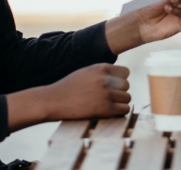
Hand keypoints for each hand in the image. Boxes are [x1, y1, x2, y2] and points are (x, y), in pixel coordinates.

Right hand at [7, 63, 131, 130]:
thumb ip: (102, 73)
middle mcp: (106, 79)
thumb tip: (119, 78)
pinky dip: (120, 112)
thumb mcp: (86, 72)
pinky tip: (111, 113)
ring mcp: (106, 94)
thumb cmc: (68, 87)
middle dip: (120, 92)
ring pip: (127, 98)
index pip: (125, 72)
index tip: (114, 87)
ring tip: (109, 106)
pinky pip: (124, 109)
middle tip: (109, 98)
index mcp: (101, 68)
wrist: (54, 100)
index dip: (121, 80)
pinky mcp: (105, 108)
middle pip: (126, 86)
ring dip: (120, 103)